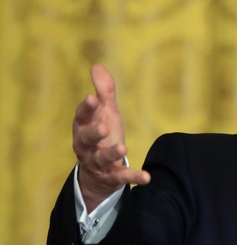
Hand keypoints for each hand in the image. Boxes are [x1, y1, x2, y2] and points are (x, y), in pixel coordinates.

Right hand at [73, 65, 149, 211]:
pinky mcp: (112, 177)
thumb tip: (97, 66)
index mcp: (83, 127)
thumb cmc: (101, 135)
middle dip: (93, 133)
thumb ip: (103, 93)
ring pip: (101, 159)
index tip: (92, 98)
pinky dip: (134, 177)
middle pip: (85, 139)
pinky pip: (122, 177)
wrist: (96, 171)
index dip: (86, 108)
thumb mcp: (104, 113)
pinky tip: (147, 177)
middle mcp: (86, 146)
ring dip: (111, 154)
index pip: (82, 116)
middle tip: (103, 127)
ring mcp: (98, 162)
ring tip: (123, 149)